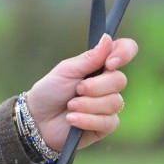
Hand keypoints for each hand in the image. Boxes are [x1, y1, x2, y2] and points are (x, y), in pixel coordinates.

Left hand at [23, 33, 138, 151]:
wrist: (38, 119)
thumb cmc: (50, 91)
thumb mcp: (66, 71)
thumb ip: (89, 58)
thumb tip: (108, 38)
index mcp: (100, 65)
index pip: (125, 50)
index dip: (124, 53)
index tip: (109, 63)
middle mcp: (108, 84)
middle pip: (120, 80)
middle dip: (95, 86)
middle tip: (76, 90)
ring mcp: (109, 105)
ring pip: (114, 102)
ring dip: (87, 104)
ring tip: (70, 106)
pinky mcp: (106, 125)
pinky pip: (108, 121)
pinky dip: (86, 119)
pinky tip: (72, 119)